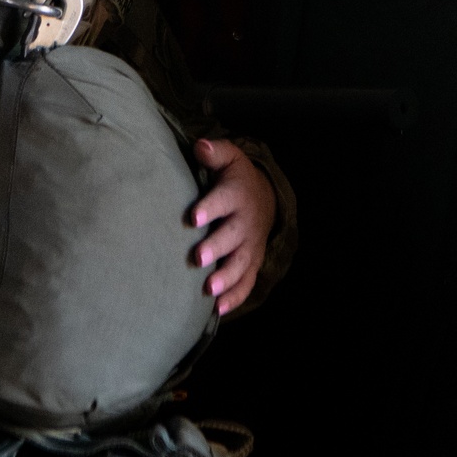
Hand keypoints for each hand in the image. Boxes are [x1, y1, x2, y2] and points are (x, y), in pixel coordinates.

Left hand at [191, 137, 276, 315]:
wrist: (263, 197)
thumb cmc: (235, 177)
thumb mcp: (229, 157)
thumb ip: (214, 152)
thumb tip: (200, 145)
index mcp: (237, 195)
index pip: (224, 200)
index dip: (210, 208)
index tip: (193, 217)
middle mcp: (245, 223)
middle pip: (233, 237)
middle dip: (216, 248)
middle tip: (197, 258)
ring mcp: (250, 246)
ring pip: (241, 264)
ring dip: (226, 278)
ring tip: (208, 289)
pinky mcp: (251, 263)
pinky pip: (246, 284)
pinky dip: (235, 298)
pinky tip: (218, 310)